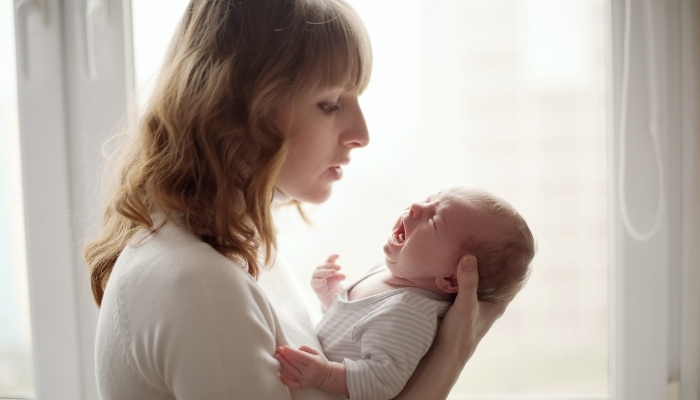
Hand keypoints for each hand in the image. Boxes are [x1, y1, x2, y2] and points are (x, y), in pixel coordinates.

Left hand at [274, 345, 347, 395]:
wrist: (326, 376)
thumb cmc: (320, 361)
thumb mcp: (316, 351)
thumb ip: (305, 348)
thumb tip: (293, 350)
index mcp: (313, 362)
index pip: (300, 356)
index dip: (290, 352)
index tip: (284, 347)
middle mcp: (308, 372)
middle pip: (293, 364)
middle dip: (284, 356)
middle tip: (278, 350)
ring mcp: (304, 380)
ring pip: (290, 372)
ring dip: (282, 364)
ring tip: (277, 357)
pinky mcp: (302, 386)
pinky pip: (291, 384)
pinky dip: (285, 379)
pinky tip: (280, 373)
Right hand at [310, 254, 345, 310]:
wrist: (327, 292)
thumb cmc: (332, 282)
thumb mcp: (337, 279)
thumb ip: (339, 277)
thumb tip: (344, 276)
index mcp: (327, 265)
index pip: (329, 259)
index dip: (333, 257)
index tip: (338, 255)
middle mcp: (320, 269)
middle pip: (325, 265)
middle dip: (331, 266)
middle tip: (339, 267)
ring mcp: (316, 275)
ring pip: (320, 272)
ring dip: (327, 271)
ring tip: (333, 272)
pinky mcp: (313, 282)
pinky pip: (316, 281)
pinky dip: (320, 281)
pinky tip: (324, 281)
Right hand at [395, 255, 507, 399]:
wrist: (442, 356)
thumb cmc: (460, 334)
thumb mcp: (465, 305)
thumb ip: (468, 282)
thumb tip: (469, 256)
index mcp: (498, 304)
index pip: (513, 280)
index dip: (514, 263)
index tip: (512, 244)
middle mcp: (488, 303)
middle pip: (494, 277)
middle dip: (491, 260)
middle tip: (488, 238)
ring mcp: (474, 304)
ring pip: (478, 281)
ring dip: (474, 267)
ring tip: (471, 245)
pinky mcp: (459, 305)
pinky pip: (464, 285)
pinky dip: (461, 275)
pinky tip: (454, 264)